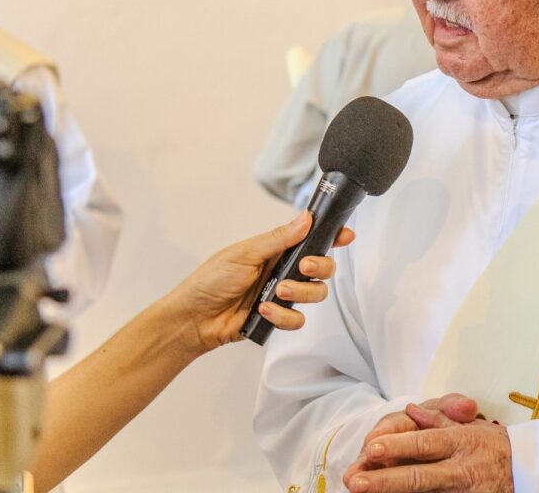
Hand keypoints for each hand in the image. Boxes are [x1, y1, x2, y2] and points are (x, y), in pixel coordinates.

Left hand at [162, 212, 354, 355]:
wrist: (193, 318)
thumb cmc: (211, 280)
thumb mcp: (244, 253)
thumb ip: (278, 239)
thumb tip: (306, 219)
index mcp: (276, 250)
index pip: (311, 240)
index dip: (332, 237)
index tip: (345, 236)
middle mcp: (284, 270)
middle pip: (322, 268)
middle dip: (319, 267)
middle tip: (302, 267)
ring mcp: (282, 295)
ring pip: (315, 293)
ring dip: (300, 293)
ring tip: (276, 293)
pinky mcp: (277, 318)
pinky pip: (298, 319)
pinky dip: (283, 316)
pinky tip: (263, 311)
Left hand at [344, 395, 510, 492]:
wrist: (527, 472)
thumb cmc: (493, 446)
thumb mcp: (471, 425)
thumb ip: (440, 418)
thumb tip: (412, 410)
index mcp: (460, 442)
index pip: (425, 443)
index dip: (398, 446)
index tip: (371, 447)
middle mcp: (460, 470)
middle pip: (419, 477)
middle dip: (385, 481)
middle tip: (356, 481)